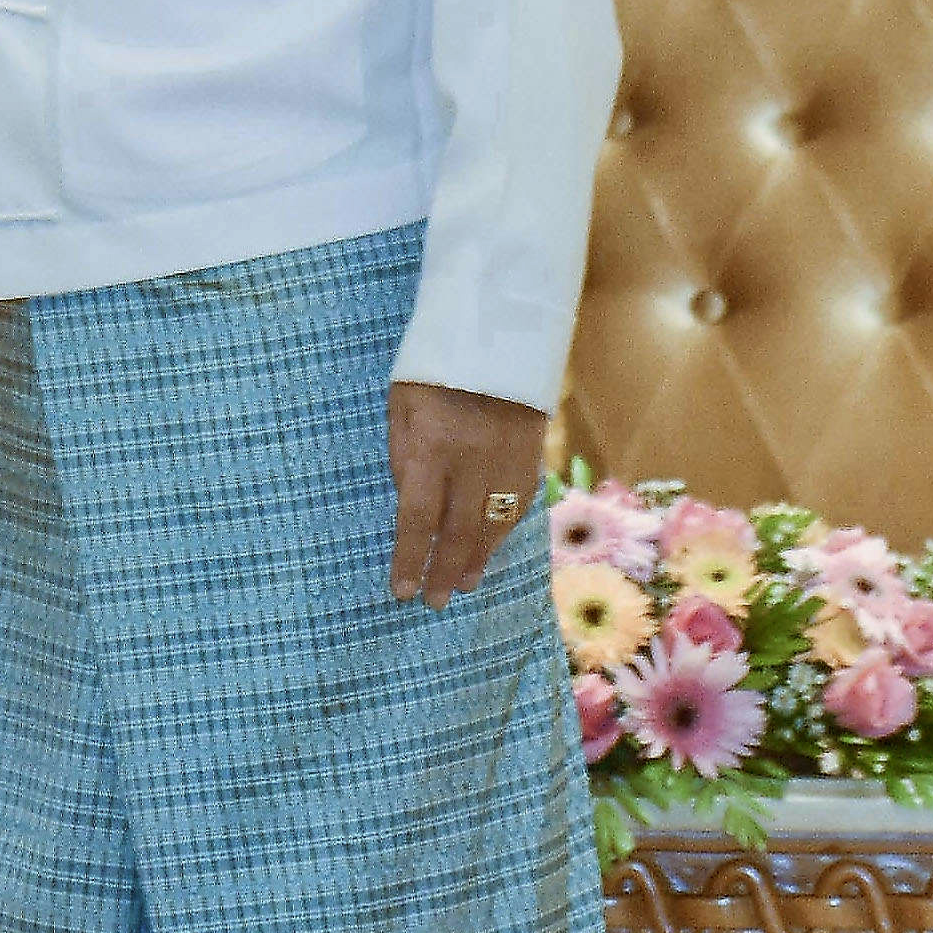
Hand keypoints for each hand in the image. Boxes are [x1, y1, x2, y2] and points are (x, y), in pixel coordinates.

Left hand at [387, 384, 552, 606]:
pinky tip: (491, 545)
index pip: (418, 519)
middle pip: (457, 532)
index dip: (410, 559)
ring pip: (493, 525)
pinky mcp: (531, 455)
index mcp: (431, 447)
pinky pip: (518, 504)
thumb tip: (408, 502)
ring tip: (465, 583)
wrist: (498, 331)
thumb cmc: (434, 368)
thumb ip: (403, 455)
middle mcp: (472, 462)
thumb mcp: (401, 405)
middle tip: (436, 601)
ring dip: (477, 558)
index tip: (403, 590)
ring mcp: (507, 460)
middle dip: (444, 571)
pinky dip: (503, 530)